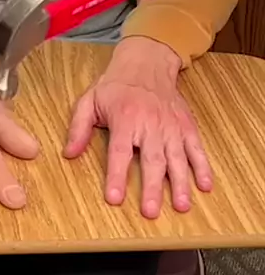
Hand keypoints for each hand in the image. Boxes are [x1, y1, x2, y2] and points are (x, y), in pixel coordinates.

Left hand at [64, 38, 211, 218]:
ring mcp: (171, 126)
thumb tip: (69, 153)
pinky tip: (205, 186)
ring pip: (177, 158)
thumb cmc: (116, 85)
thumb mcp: (89, 100)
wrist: (147, 62)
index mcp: (125, 119)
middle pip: (152, 160)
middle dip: (152, 187)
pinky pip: (196, 148)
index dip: (117, 176)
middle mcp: (150, 124)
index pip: (120, 152)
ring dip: (181, 183)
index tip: (114, 199)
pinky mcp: (186, 126)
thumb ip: (78, 127)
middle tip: (151, 212)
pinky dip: (203, 167)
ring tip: (182, 206)